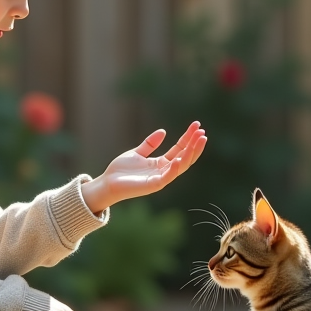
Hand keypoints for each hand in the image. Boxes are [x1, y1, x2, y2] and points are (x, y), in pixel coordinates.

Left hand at [80, 121, 206, 214]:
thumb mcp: (137, 152)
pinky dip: (175, 168)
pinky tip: (179, 158)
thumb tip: (163, 131)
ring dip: (191, 153)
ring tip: (199, 140)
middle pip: (184, 156)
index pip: (179, 149)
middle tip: (202, 132)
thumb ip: (150, 144)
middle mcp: (164, 171)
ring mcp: (160, 178)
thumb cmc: (121, 170)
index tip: (196, 125)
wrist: (107, 183)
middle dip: (194, 144)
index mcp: (161, 163)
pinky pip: (168, 176)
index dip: (188, 138)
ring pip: (181, 165)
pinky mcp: (154, 185)